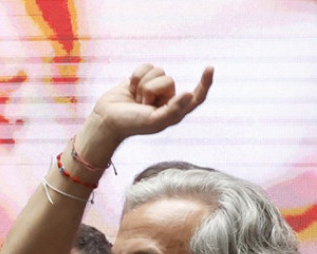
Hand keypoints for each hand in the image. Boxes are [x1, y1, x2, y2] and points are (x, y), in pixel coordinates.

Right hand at [77, 64, 212, 159]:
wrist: (106, 120)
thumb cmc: (130, 124)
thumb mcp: (154, 121)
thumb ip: (173, 110)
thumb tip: (189, 95)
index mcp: (174, 111)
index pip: (196, 96)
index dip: (204, 83)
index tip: (209, 68)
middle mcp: (167, 98)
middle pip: (168, 80)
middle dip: (150, 90)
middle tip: (141, 105)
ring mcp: (154, 87)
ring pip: (157, 71)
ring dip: (142, 84)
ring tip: (134, 98)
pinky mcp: (142, 78)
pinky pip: (146, 66)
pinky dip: (135, 76)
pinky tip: (130, 89)